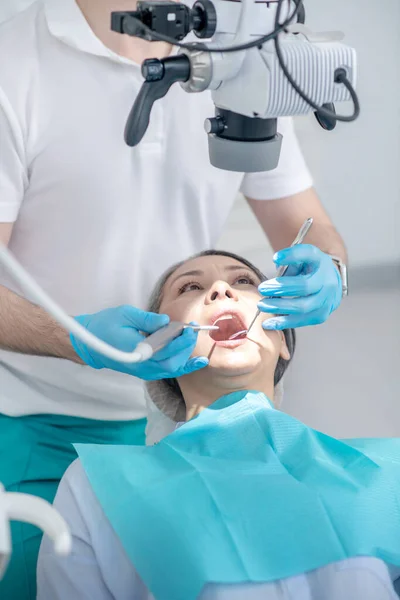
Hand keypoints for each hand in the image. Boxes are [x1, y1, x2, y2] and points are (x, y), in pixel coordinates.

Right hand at [70, 305, 207, 379]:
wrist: (91, 344)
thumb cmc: (106, 325)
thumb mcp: (125, 315)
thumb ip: (147, 319)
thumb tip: (167, 321)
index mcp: (135, 351)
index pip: (164, 350)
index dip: (180, 340)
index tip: (188, 328)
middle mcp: (141, 365)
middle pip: (172, 362)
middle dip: (186, 346)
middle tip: (192, 330)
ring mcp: (143, 371)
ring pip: (172, 368)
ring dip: (185, 354)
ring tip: (191, 336)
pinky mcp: (145, 371)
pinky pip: (168, 371)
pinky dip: (184, 365)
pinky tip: (197, 360)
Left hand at [257, 244, 342, 329]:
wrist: (329, 282)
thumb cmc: (309, 268)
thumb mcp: (300, 257)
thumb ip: (288, 261)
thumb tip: (275, 270)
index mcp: (320, 261)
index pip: (308, 254)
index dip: (292, 256)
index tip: (275, 258)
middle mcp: (327, 280)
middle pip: (305, 286)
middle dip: (281, 288)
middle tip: (262, 289)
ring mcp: (327, 299)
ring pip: (303, 307)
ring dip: (280, 307)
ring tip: (262, 305)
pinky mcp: (321, 315)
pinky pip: (302, 321)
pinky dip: (283, 322)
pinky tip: (268, 323)